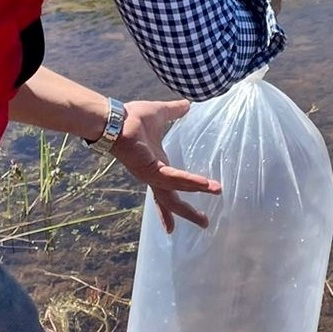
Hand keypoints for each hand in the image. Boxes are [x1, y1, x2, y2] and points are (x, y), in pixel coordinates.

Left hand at [108, 98, 218, 232]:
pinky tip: (204, 183)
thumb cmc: (131, 118)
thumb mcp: (161, 114)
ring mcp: (152, 175)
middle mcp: (154, 175)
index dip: (171, 208)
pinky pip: (174, 178)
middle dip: (188, 213)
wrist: (115, 119)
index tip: (173, 226)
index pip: (167, 191)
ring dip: (198, 191)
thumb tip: (188, 105)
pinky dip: (190, 181)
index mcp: (157, 166)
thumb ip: (175, 112)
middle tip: (205, 223)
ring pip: (177, 191)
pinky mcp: (151, 170)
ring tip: (217, 190)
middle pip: (172, 201)